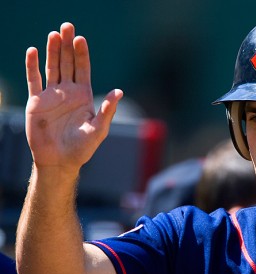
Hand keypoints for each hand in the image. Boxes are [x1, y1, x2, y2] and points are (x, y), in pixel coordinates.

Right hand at [25, 22, 121, 172]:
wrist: (60, 160)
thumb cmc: (82, 147)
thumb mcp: (99, 129)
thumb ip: (107, 110)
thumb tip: (119, 91)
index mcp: (84, 95)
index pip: (83, 69)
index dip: (82, 54)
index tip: (80, 38)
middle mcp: (68, 92)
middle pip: (67, 63)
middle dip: (67, 45)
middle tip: (66, 26)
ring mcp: (51, 95)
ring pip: (52, 67)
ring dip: (52, 51)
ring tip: (53, 34)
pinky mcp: (36, 102)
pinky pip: (34, 80)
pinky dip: (32, 66)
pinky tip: (32, 51)